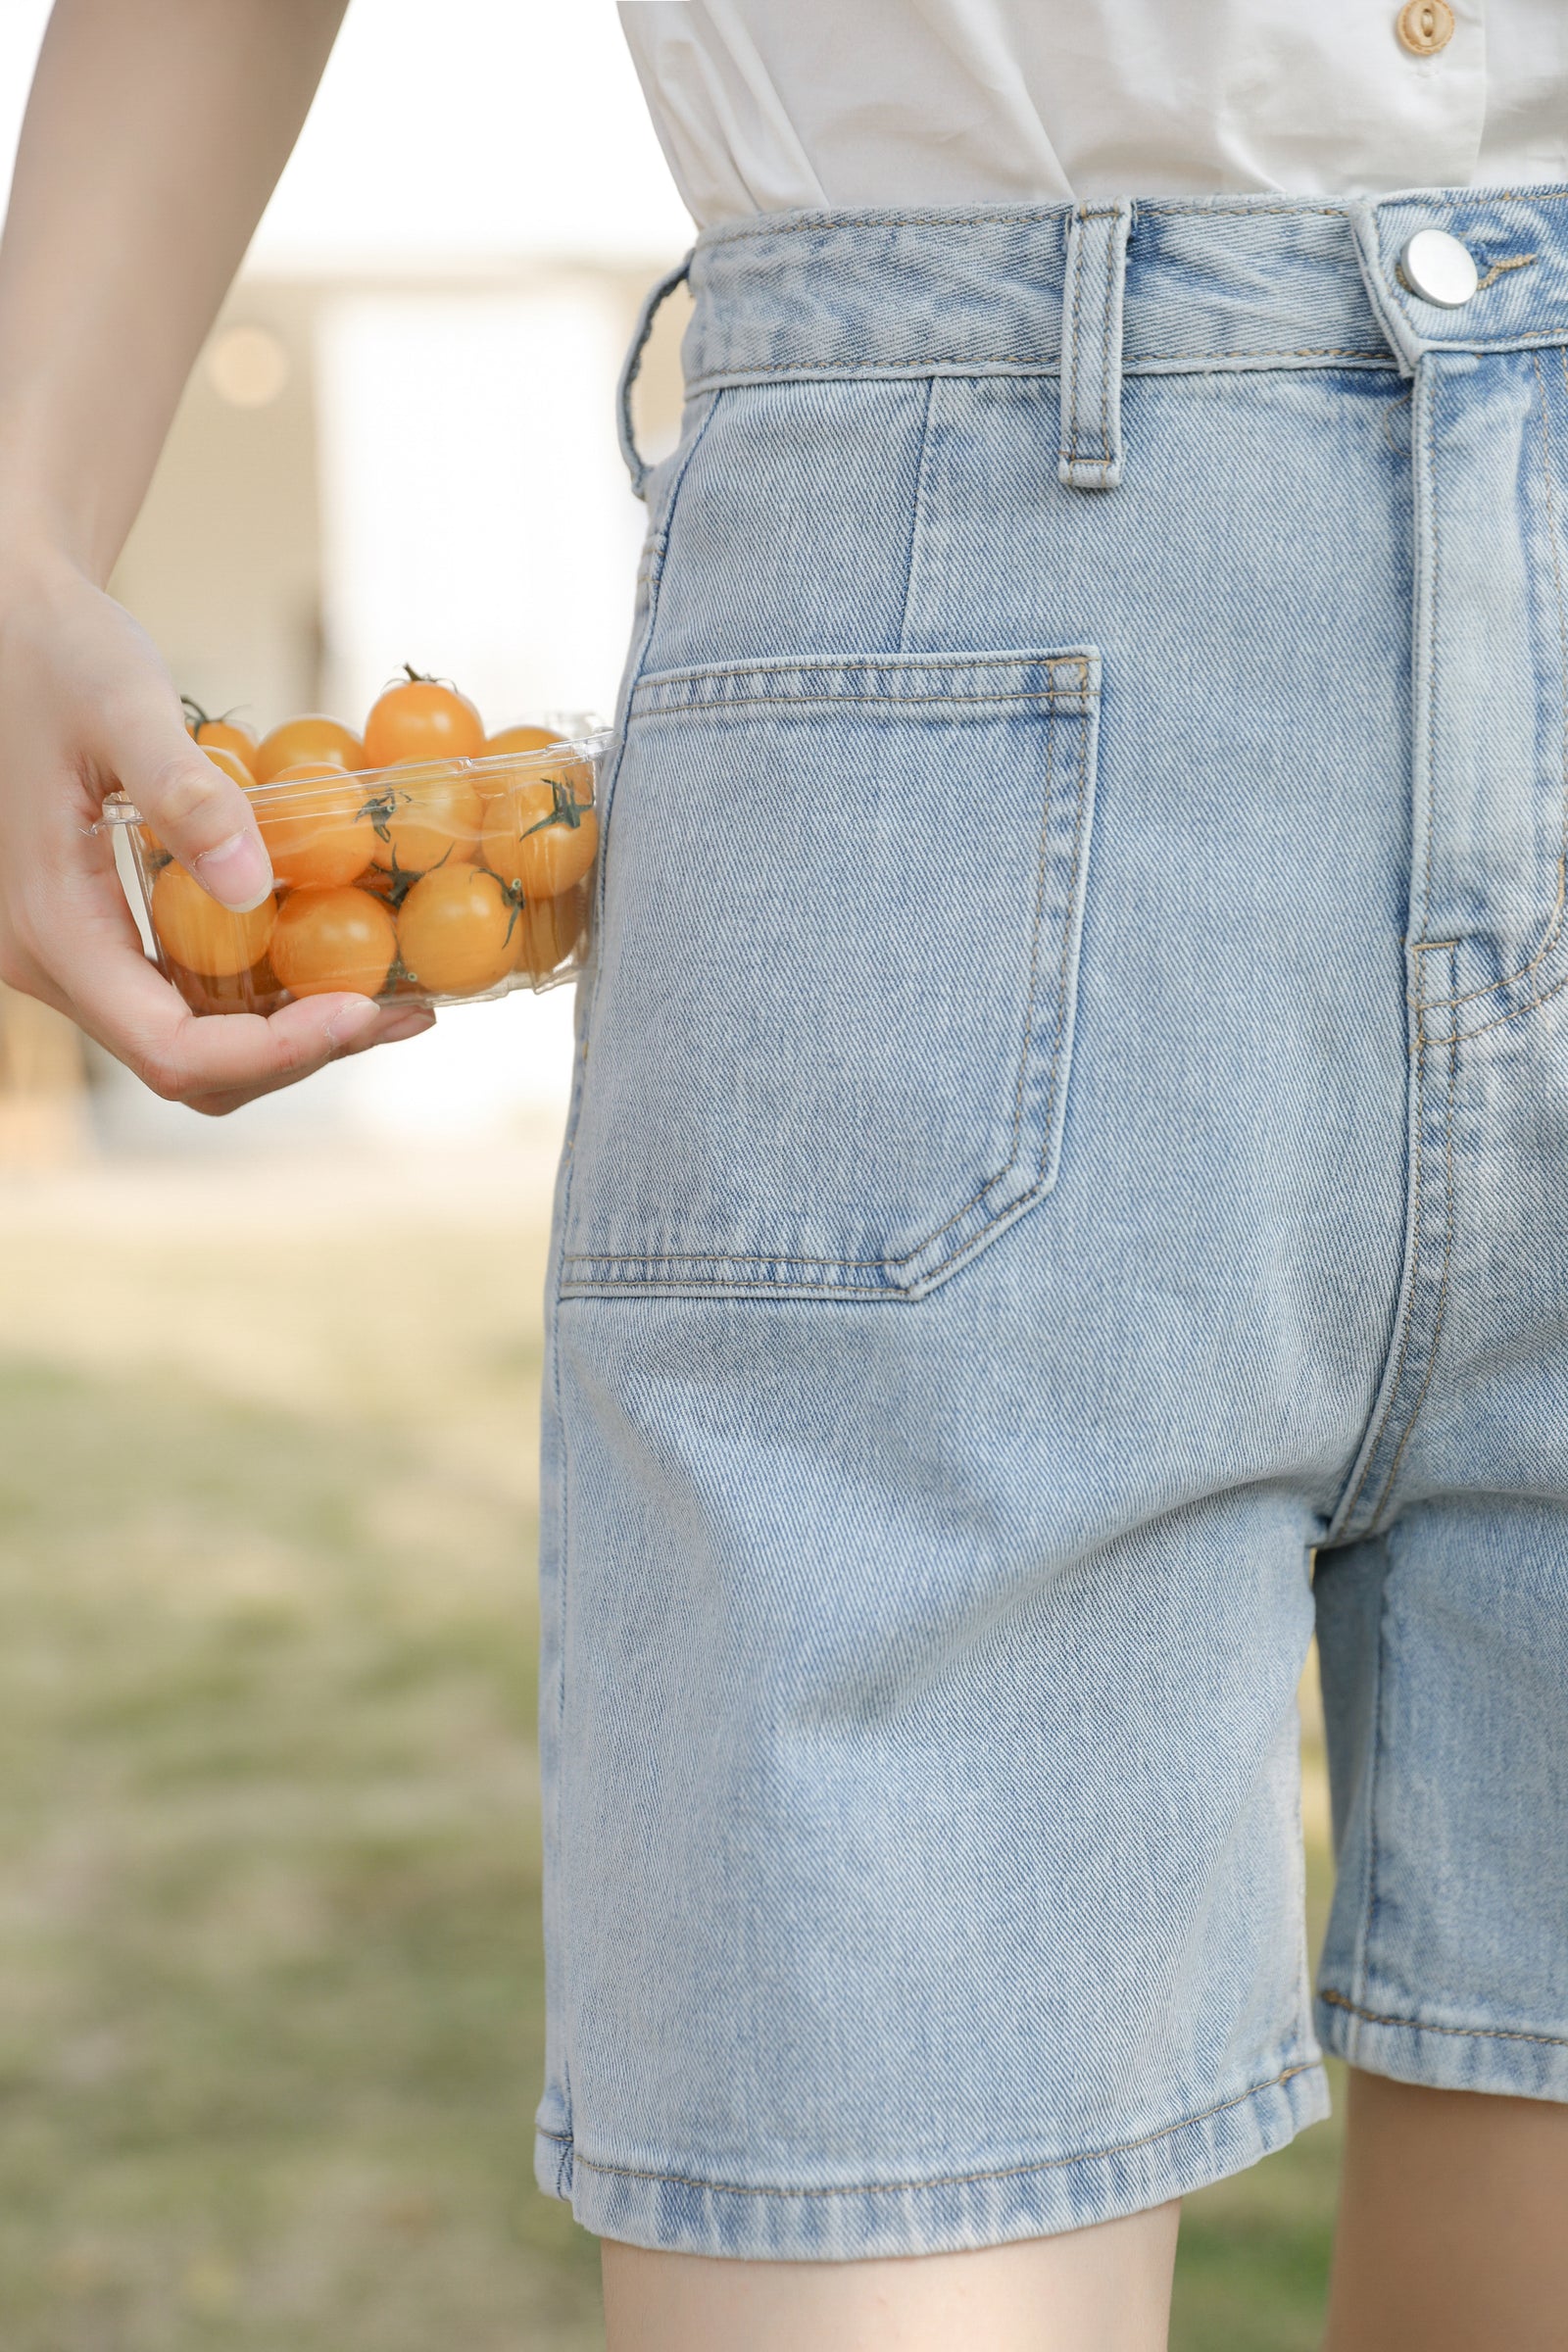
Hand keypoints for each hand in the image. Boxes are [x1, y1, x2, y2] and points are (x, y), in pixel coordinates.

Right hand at [0, 545, 431, 1114]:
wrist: (11, 622)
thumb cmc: (55, 648)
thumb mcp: (120, 702)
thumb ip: (183, 794)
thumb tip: (252, 889)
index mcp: (50, 932)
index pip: (171, 1050)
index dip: (275, 1053)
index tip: (364, 1010)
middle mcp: (55, 965)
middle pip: (189, 1067)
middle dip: (301, 1052)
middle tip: (403, 1011)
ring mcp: (81, 956)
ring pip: (194, 1044)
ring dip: (294, 1033)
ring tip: (395, 995)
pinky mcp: (109, 933)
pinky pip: (191, 994)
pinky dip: (269, 994)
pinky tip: (342, 954)